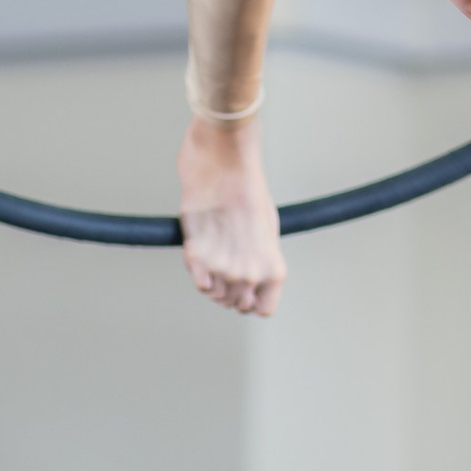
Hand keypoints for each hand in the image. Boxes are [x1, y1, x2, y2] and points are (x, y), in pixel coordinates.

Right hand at [178, 120, 284, 321]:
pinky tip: (203, 244)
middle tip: (226, 258)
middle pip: (235, 304)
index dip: (252, 298)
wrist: (225, 160)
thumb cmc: (248, 190)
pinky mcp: (196, 256)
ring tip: (216, 246)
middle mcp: (250, 275)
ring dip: (213, 276)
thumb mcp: (267, 230)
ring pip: (215, 295)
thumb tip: (250, 280)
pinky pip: (199, 282)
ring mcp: (223, 268)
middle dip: (230, 287)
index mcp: (273, 269)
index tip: (245, 282)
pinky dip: (198, 268)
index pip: (263, 310)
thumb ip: (261, 260)